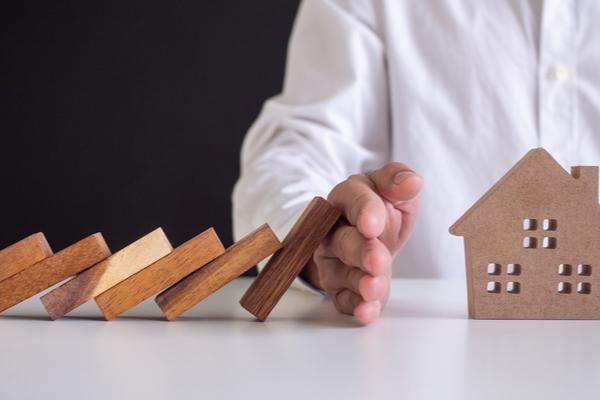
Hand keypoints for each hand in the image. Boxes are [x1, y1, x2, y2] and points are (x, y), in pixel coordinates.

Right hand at [302, 163, 421, 324]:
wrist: (367, 235)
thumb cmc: (380, 208)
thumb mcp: (393, 190)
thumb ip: (399, 181)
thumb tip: (412, 181)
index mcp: (348, 197)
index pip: (352, 199)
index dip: (363, 211)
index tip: (374, 224)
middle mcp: (334, 228)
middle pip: (343, 240)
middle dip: (360, 252)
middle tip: (379, 261)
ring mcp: (332, 259)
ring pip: (341, 272)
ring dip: (358, 282)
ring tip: (375, 288)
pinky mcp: (338, 285)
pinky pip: (343, 298)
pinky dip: (355, 306)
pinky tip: (368, 311)